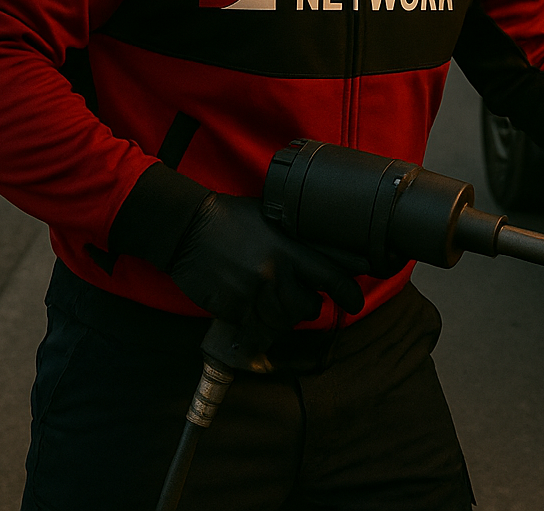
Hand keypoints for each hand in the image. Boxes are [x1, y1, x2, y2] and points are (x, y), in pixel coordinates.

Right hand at [167, 194, 364, 337]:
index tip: (355, 302)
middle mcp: (274, 274)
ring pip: (282, 321)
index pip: (331, 277)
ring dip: (282, 314)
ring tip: (273, 298)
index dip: (348, 293)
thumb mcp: (273, 218)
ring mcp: (252, 294)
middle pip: (307, 307)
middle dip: (308, 305)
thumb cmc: (232, 219)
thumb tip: (332, 252)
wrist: (187, 228)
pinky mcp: (233, 309)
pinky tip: (250, 302)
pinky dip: (256, 319)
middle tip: (302, 297)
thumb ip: (299, 239)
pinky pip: (255, 325)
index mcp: (289, 249)